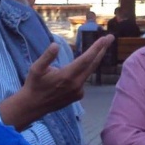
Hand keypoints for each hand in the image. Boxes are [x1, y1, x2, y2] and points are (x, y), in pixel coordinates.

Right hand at [0, 35, 114, 129]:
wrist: (33, 106)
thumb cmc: (34, 85)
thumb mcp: (35, 68)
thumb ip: (47, 56)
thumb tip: (56, 45)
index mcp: (67, 76)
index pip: (86, 59)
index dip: (96, 48)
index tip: (105, 38)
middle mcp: (76, 84)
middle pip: (93, 64)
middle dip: (102, 50)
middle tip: (110, 37)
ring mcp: (78, 91)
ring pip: (88, 72)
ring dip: (94, 59)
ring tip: (99, 48)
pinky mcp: (78, 96)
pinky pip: (83, 80)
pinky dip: (83, 72)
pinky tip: (77, 70)